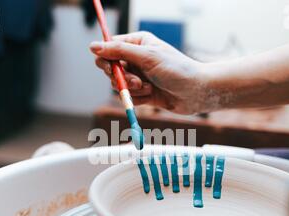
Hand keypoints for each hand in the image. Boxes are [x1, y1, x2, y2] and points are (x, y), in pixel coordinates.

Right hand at [90, 32, 206, 114]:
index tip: (110, 68)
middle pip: (111, 69)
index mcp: (137, 43)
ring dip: (132, 89)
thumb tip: (92, 47)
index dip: (106, 59)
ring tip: (148, 87)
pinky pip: (129, 97)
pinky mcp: (143, 92)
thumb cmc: (176, 69)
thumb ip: (119, 51)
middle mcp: (136, 58)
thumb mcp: (147, 57)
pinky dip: (138, 98)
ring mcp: (139, 76)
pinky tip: (152, 95)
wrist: (196, 92)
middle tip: (137, 81)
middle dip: (122, 78)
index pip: (109, 48)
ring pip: (119, 85)